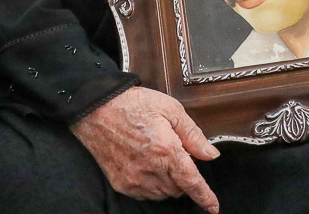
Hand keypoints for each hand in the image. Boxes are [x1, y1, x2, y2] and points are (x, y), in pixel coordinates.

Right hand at [70, 87, 220, 213]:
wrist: (95, 108)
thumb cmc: (131, 104)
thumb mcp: (169, 108)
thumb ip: (192, 134)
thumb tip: (210, 154)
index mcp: (166, 150)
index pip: (191, 182)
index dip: (205, 196)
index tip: (213, 207)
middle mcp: (150, 169)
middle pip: (177, 189)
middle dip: (183, 178)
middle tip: (176, 157)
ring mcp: (134, 178)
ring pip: (162, 194)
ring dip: (168, 183)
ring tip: (160, 160)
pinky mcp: (121, 182)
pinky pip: (144, 194)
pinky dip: (152, 186)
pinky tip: (148, 168)